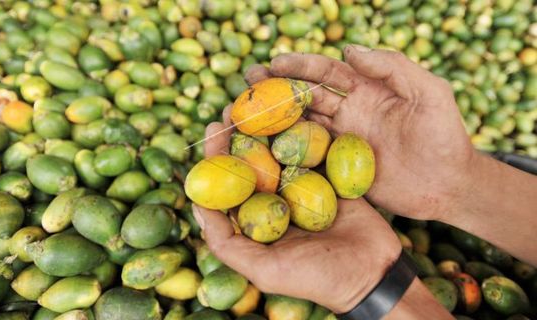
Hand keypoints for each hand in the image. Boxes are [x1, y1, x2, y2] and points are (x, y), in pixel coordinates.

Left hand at [192, 107, 400, 312]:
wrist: (373, 273)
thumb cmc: (317, 278)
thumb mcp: (264, 270)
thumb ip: (226, 243)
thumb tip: (196, 206)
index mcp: (254, 220)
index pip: (228, 183)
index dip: (217, 154)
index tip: (214, 127)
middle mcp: (274, 200)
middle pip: (251, 160)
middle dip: (240, 132)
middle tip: (235, 105)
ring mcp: (301, 187)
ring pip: (280, 150)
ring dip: (270, 124)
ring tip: (262, 96)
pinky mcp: (328, 178)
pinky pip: (314, 149)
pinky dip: (305, 129)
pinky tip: (296, 105)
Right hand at [245, 46, 477, 220]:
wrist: (449, 185)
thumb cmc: (445, 136)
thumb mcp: (430, 92)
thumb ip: (393, 67)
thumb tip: (348, 50)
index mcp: (366, 90)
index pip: (327, 72)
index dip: (300, 66)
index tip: (274, 63)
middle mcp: (349, 112)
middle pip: (306, 95)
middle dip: (277, 86)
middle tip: (248, 81)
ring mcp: (342, 140)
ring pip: (302, 124)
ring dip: (275, 117)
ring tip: (246, 111)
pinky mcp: (339, 167)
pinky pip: (309, 155)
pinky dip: (287, 150)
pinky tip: (264, 147)